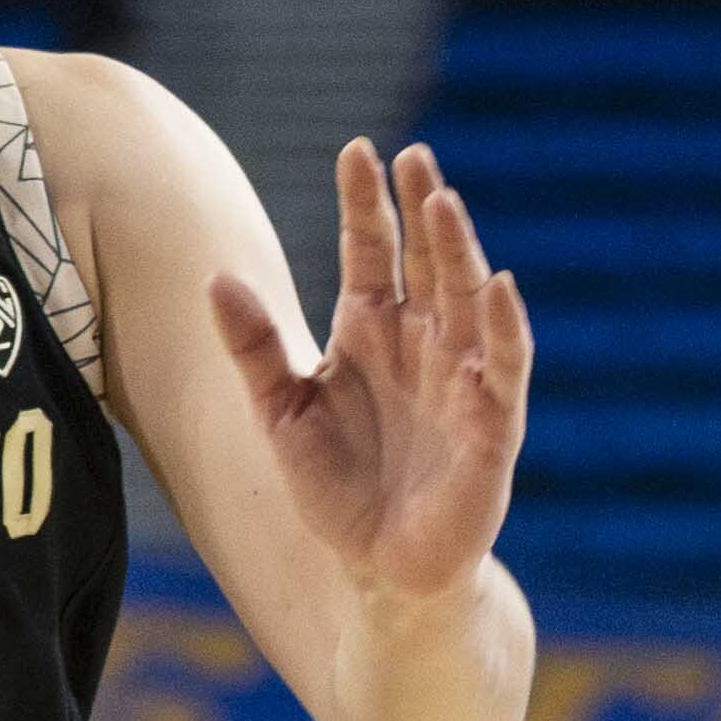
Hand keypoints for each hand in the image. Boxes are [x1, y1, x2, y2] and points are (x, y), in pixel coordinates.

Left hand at [206, 138, 533, 603]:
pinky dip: (504, 326)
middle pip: (425, 261)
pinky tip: (498, 284)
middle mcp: (421, 343)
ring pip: (466, 298)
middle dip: (420, 209)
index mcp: (369, 333)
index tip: (356, 149)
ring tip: (443, 200)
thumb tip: (215, 278)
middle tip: (412, 156)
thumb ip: (253, 348)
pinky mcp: (494, 424)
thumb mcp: (280, 414)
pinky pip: (504, 365)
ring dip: (459, 250)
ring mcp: (461, 379)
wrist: (381, 572)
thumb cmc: (337, 491)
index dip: (365, 204)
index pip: (371, 251)